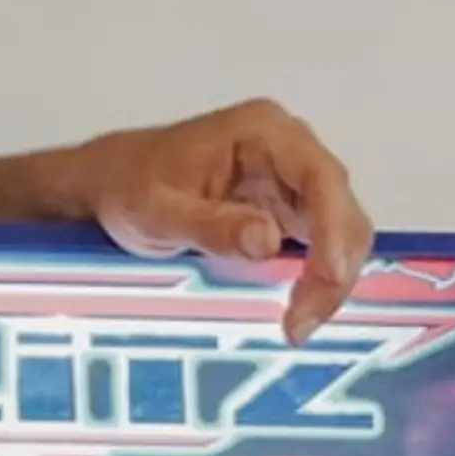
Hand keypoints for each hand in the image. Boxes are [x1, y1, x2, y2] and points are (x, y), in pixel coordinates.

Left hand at [66, 99, 372, 342]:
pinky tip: (298, 307)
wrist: (112, 184)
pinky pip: (324, 243)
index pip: (321, 179)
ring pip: (341, 231)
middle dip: (334, 269)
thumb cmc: (129, 187)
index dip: (333, 232)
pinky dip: (319, 278)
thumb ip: (211, 225)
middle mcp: (289, 148)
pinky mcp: (291, 208)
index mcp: (262, 132)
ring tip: (297, 322)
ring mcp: (293, 179)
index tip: (325, 282)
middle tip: (301, 322)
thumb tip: (268, 241)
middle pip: (342, 209)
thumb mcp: (158, 210)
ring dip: (330, 280)